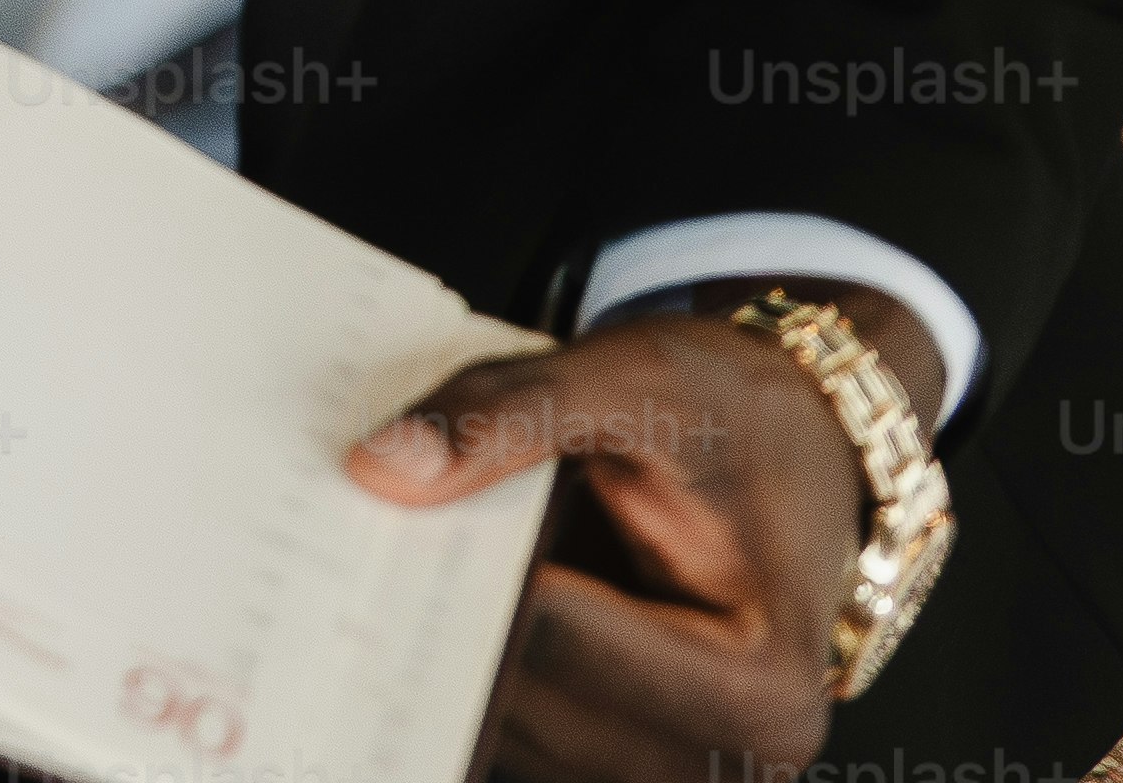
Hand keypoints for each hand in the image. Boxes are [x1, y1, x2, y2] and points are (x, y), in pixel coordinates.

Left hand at [352, 299, 902, 782]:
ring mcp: (668, 773)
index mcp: (760, 682)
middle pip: (525, 705)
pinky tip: (401, 616)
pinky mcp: (616, 763)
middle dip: (428, 629)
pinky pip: (511, 740)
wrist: (791, 447)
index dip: (461, 584)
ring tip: (365, 578)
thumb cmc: (732, 419)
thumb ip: (503, 416)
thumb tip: (379, 470)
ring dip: (429, 664)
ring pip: (505, 736)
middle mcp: (728, 760)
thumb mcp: (631, 380)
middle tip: (330, 553)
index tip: (364, 519)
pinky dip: (453, 683)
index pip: (562, 645)